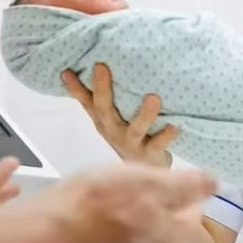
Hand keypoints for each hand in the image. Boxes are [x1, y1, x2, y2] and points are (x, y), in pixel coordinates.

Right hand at [22, 163, 216, 242]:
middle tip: (157, 195)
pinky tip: (97, 219)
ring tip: (124, 203)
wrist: (39, 236)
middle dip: (164, 214)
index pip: (192, 221)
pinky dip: (110, 233)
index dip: (192, 202)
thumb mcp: (145, 181)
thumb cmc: (90, 207)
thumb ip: (182, 185)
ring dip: (136, 224)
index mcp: (163, 235)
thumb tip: (212, 183)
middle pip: (165, 236)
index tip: (189, 191)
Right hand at [62, 63, 178, 167]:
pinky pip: (159, 144)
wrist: (142, 175)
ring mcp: (131, 143)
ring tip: (154, 97)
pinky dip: (168, 134)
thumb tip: (72, 71)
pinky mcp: (151, 154)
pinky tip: (175, 124)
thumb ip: (95, 97)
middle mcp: (113, 131)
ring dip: (145, 114)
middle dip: (103, 89)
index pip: (86, 101)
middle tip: (101, 67)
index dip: (76, 87)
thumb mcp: (108, 118)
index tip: (68, 70)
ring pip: (136, 128)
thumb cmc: (127, 137)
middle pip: (104, 110)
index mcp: (103, 120)